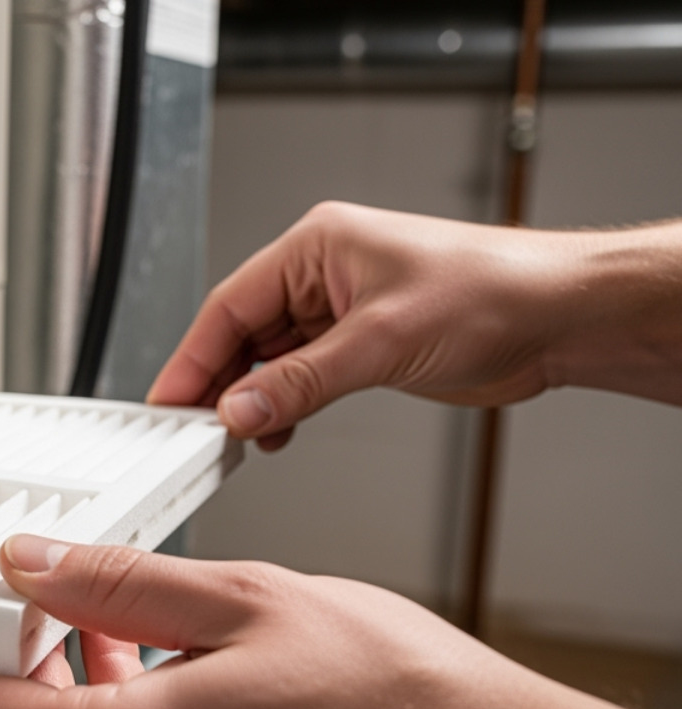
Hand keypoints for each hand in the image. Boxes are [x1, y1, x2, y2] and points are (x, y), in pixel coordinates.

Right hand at [148, 202, 681, 448]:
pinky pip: (300, 377)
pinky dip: (283, 406)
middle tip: (194, 430)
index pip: (229, 305)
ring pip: (269, 360)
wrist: (561, 316)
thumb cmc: (494, 292)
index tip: (168, 401)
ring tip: (235, 439)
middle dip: (218, 384)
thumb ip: (302, 381)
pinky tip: (276, 432)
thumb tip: (240, 408)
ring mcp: (340, 311)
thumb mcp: (381, 341)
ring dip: (252, 400)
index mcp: (316, 247)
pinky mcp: (360, 344)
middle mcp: (322, 275)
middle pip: (242, 334)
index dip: (192, 357)